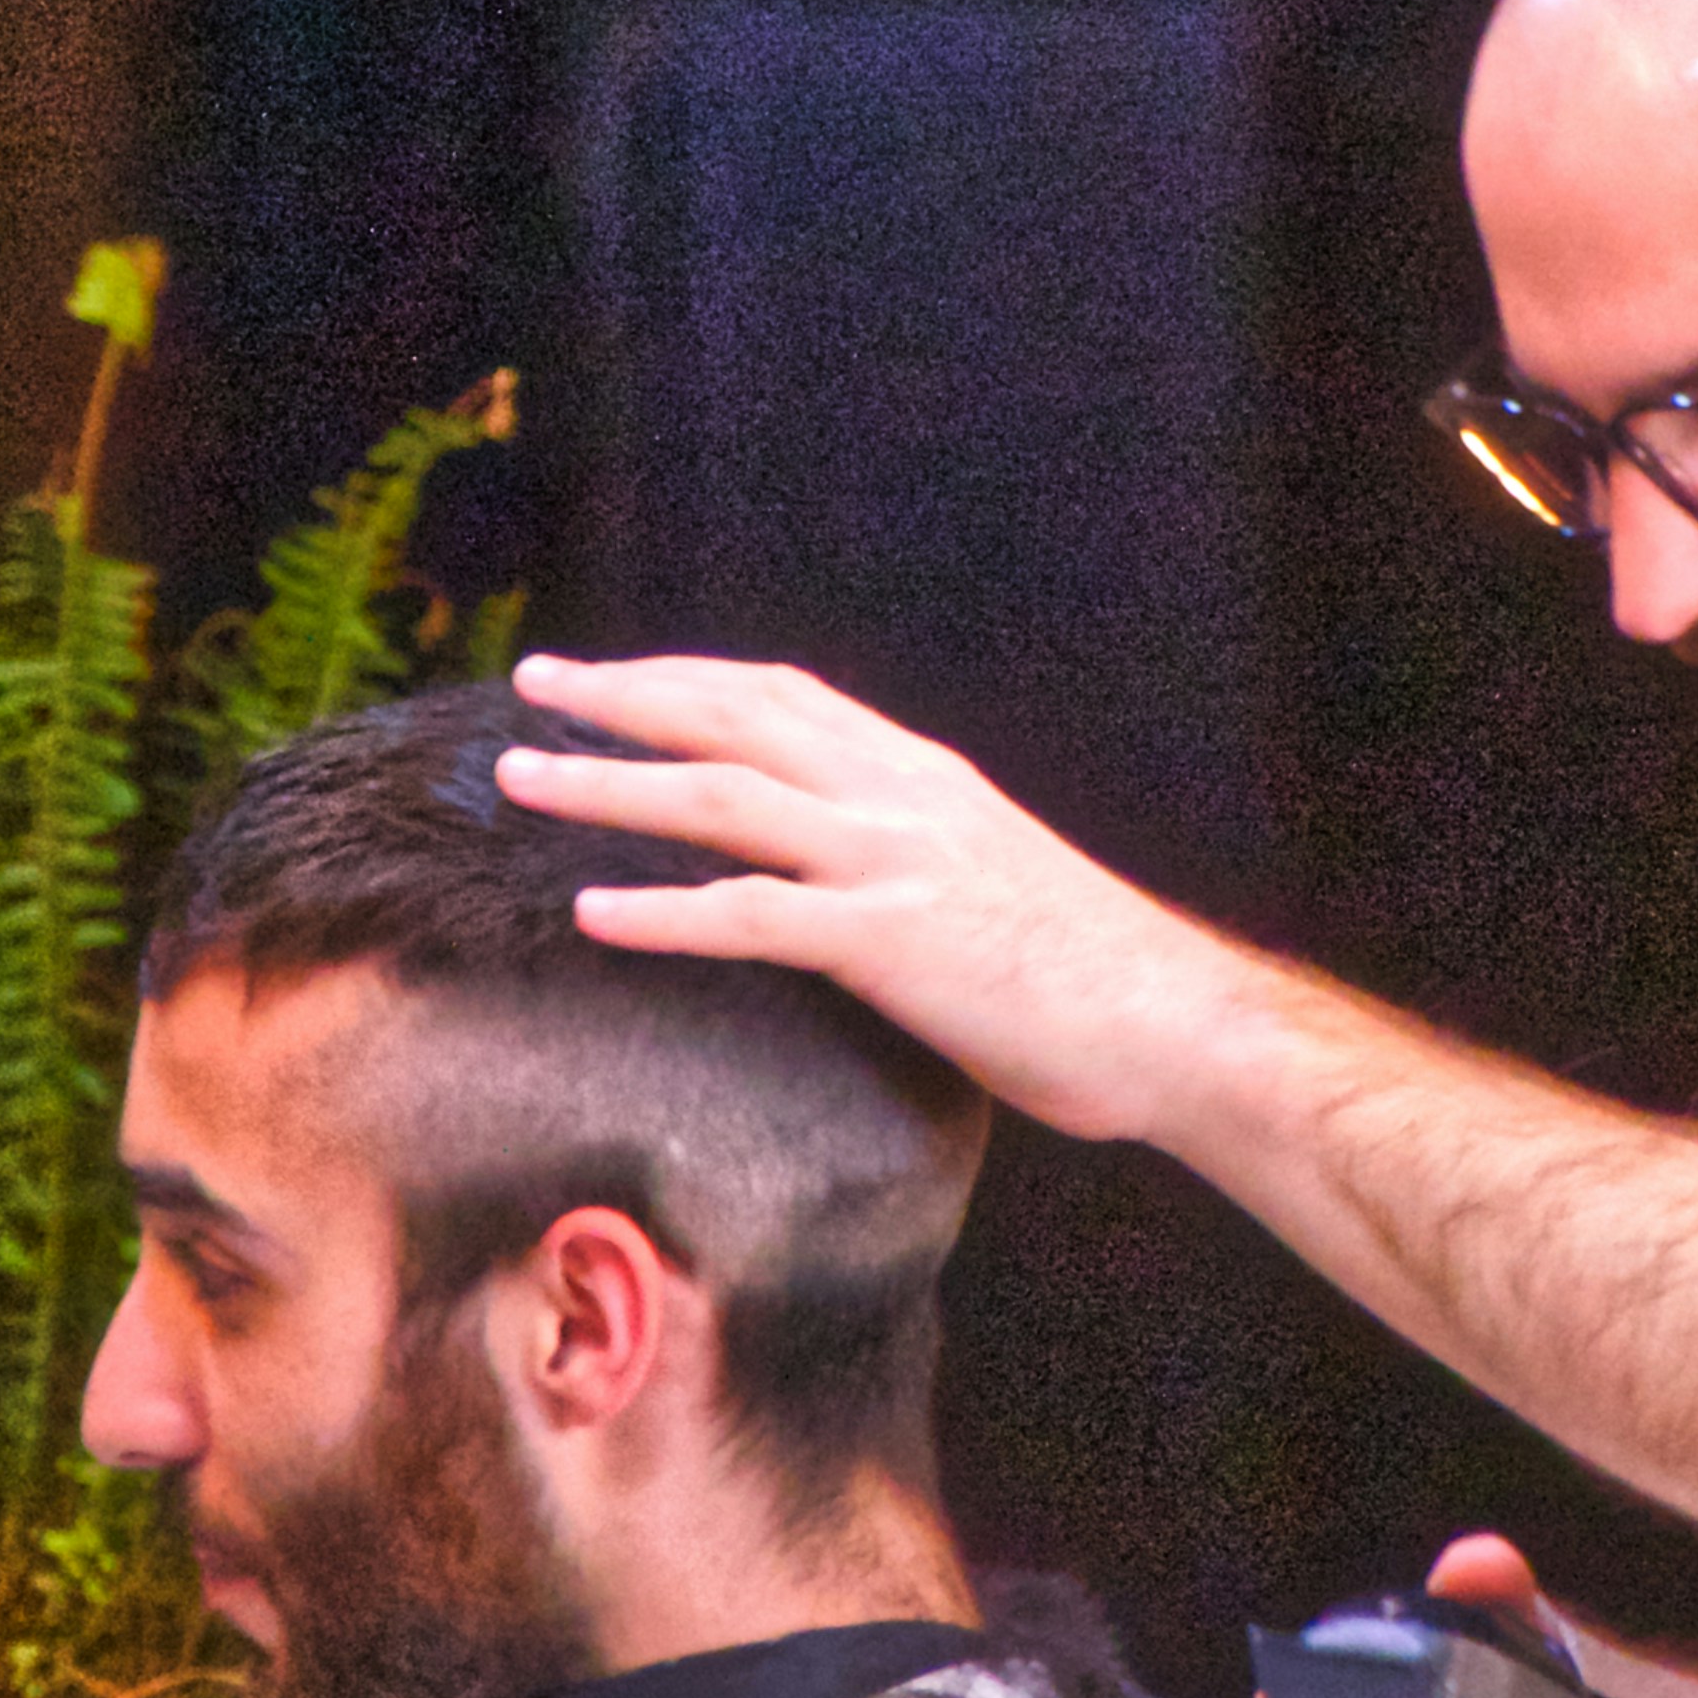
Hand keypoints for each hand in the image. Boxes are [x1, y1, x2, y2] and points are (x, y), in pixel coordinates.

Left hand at [490, 654, 1259, 1144]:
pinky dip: (667, 913)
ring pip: (723, 799)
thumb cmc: (1090, 976)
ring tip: (522, 778)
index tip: (613, 674)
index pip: (783, 695)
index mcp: (922, 777)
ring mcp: (895, 864)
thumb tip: (844, 877)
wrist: (1175, 1023)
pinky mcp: (895, 944)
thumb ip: (912, 858)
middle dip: (623, 696)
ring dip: (611, 784)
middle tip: (533, 685)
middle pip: (733, 719)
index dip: (687, 676)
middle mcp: (900, 797)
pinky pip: (757, 918)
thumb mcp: (989, 880)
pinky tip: (593, 914)